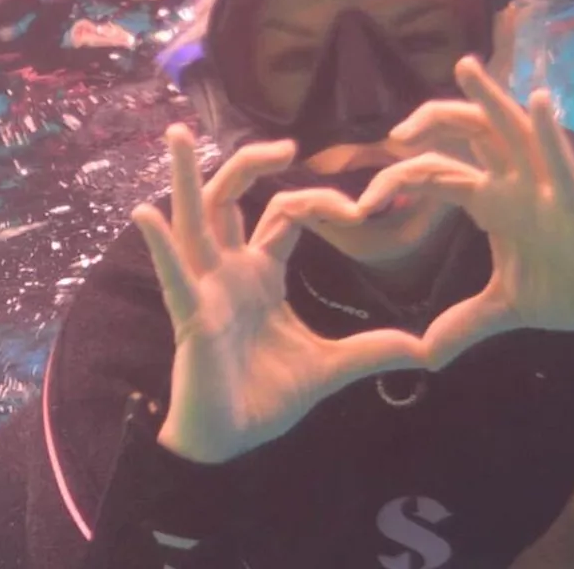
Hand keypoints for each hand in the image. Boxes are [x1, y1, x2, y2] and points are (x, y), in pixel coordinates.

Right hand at [131, 125, 425, 463]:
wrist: (232, 440)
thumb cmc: (267, 398)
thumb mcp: (330, 368)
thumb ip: (373, 351)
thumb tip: (426, 352)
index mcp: (260, 275)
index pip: (283, 215)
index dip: (316, 201)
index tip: (357, 210)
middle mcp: (228, 271)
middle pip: (230, 199)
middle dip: (247, 163)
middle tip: (284, 144)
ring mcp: (205, 288)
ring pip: (193, 219)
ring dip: (185, 177)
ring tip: (179, 133)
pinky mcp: (191, 315)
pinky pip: (173, 275)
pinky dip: (159, 245)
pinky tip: (147, 213)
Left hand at [357, 57, 573, 365]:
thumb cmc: (573, 287)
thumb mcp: (506, 309)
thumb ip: (466, 323)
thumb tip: (426, 355)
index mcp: (492, 201)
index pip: (436, 175)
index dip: (399, 181)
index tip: (363, 205)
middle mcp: (515, 183)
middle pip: (468, 134)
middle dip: (432, 123)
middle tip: (397, 136)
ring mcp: (546, 188)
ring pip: (512, 130)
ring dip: (489, 99)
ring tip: (465, 67)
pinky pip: (562, 163)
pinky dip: (549, 133)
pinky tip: (537, 101)